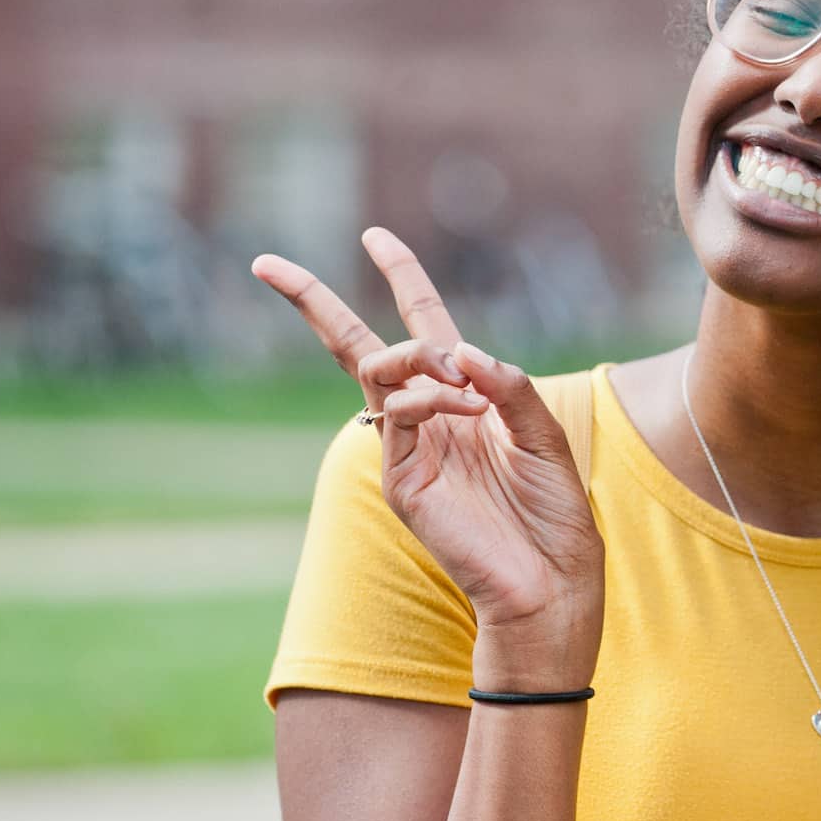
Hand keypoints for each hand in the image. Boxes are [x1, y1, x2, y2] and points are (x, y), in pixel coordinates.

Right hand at [253, 228, 603, 667]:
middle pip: (359, 347)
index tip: (378, 236)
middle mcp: (427, 420)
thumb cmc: (555, 515)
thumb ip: (509, 387)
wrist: (552, 583)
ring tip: (467, 381)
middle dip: (314, 302)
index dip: (403, 279)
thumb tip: (459, 349)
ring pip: (378, 372)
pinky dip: (430, 396)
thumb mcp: (544, 434)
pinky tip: (465, 406)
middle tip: (266, 264)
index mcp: (464, 402)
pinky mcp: (401, 482)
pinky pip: (398, 415)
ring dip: (420, 357)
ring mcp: (406, 451)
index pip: (425, 328)